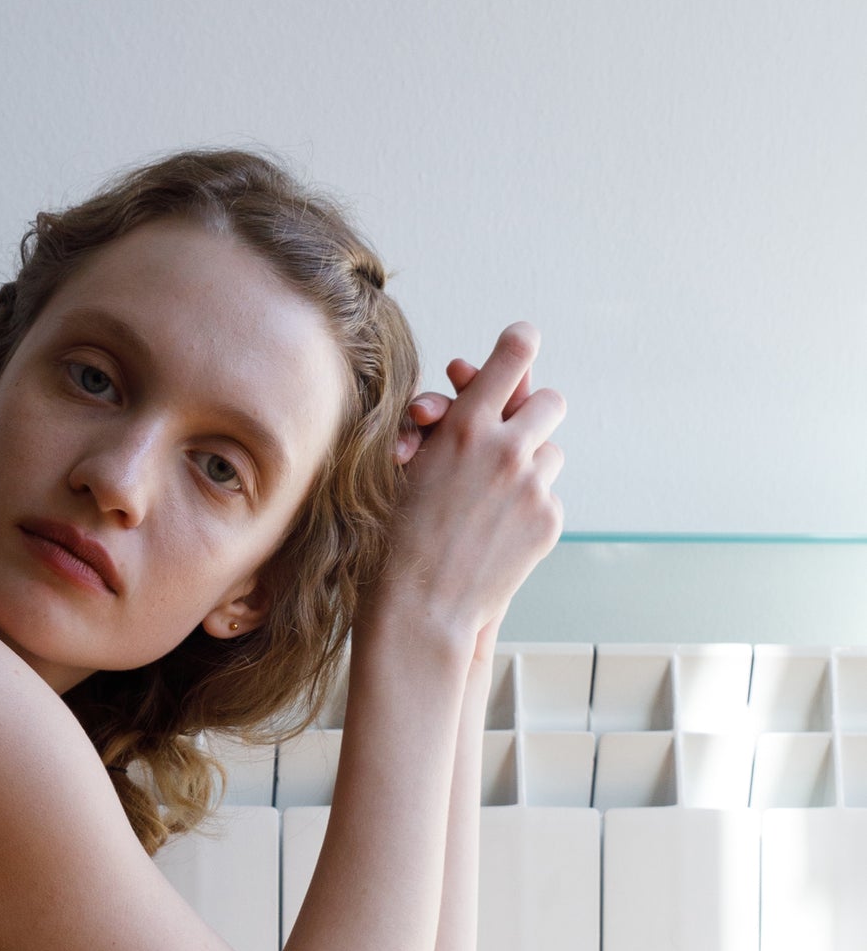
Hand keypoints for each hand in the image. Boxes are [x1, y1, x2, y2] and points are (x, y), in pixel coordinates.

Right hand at [378, 324, 564, 643]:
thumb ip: (451, 422)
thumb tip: (478, 379)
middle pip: (550, 402)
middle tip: (514, 431)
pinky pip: (549, 496)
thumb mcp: (412, 465)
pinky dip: (528, 508)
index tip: (520, 342)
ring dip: (529, 467)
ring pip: (552, 453)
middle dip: (533, 413)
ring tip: (493, 496)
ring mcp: (533, 486)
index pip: (513, 357)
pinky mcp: (549, 519)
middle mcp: (506, 449)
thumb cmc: (398, 537)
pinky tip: (497, 532)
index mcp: (464, 427)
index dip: (518, 344)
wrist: (420, 608)